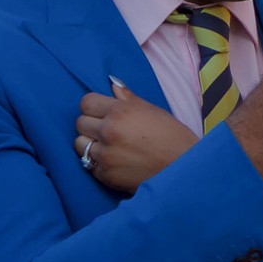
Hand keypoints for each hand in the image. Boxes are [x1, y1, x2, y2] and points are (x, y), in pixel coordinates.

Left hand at [75, 82, 196, 192]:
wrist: (183, 170)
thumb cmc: (173, 137)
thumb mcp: (153, 111)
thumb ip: (127, 98)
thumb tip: (112, 85)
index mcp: (121, 111)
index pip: (86, 102)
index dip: (94, 107)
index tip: (102, 113)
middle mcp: (109, 131)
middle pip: (80, 123)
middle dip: (91, 125)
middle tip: (108, 131)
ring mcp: (105, 155)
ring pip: (79, 145)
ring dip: (90, 145)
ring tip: (109, 148)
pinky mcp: (106, 175)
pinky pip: (89, 165)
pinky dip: (99, 164)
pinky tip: (116, 162)